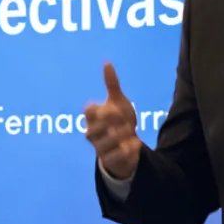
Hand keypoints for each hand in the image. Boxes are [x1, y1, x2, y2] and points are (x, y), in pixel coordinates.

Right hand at [84, 62, 141, 179]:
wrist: (126, 145)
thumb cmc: (119, 120)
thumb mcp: (118, 101)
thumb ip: (112, 84)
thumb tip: (107, 62)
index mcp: (92, 117)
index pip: (89, 111)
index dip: (104, 111)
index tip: (118, 110)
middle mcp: (91, 132)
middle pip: (94, 129)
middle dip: (114, 125)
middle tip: (127, 123)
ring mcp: (98, 147)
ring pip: (106, 142)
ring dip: (122, 137)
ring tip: (131, 133)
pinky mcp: (108, 160)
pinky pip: (116, 155)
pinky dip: (128, 149)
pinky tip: (135, 144)